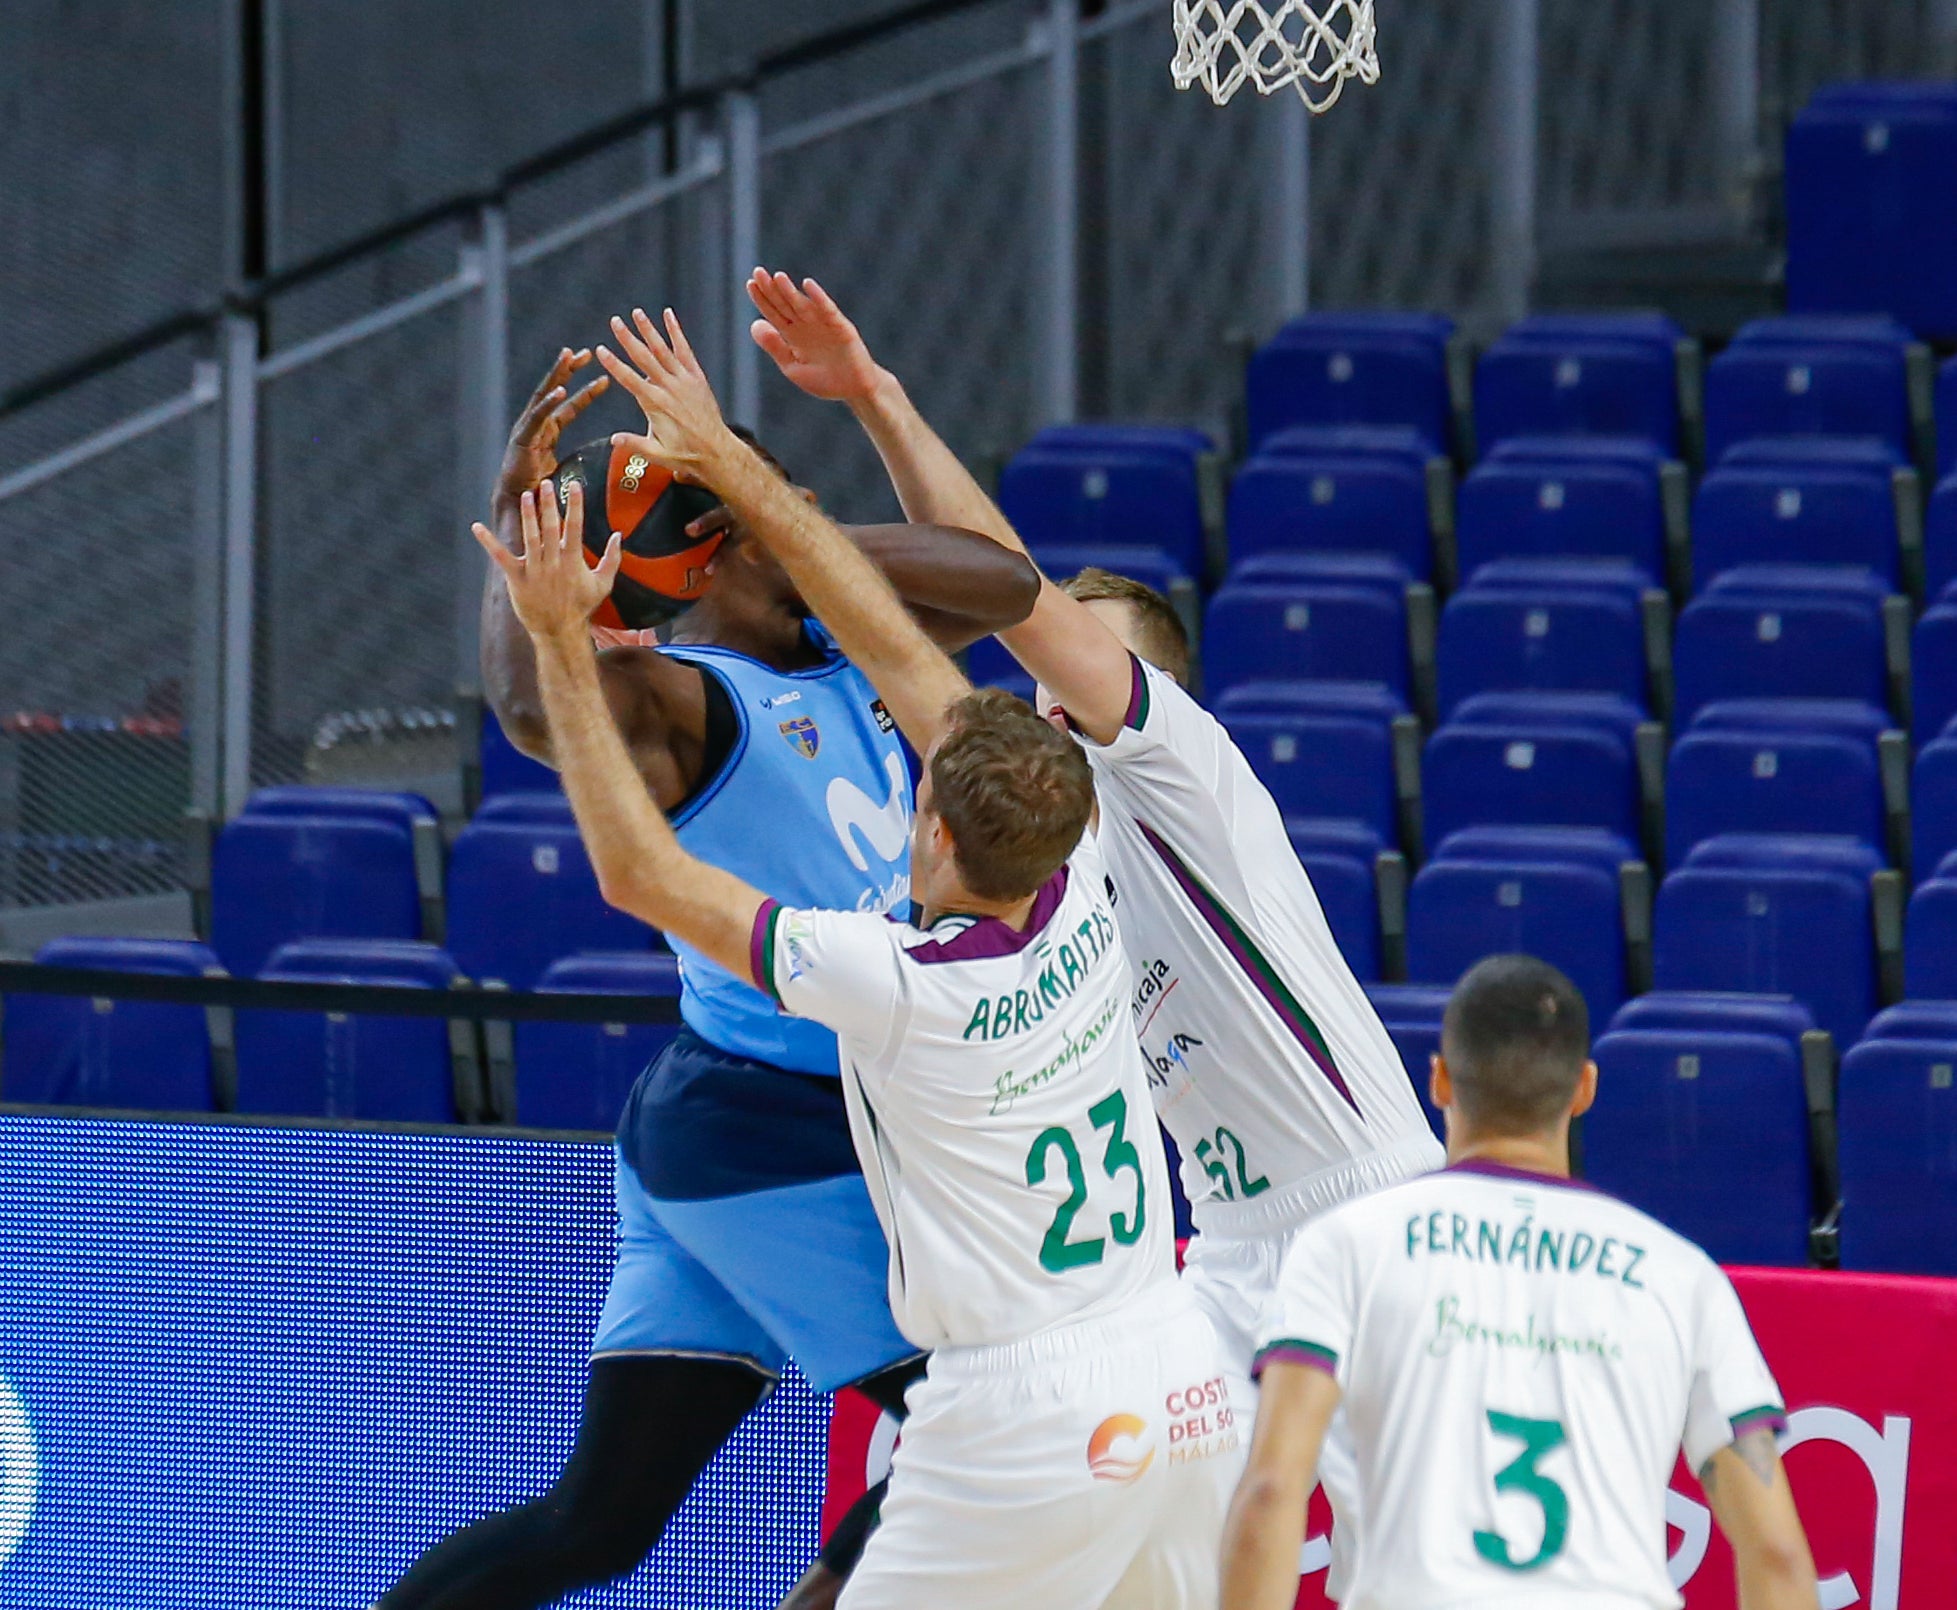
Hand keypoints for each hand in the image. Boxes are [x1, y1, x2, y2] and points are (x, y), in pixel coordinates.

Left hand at [473, 480, 620, 645]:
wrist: (559, 631)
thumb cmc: (582, 607)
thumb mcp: (603, 584)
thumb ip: (612, 559)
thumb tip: (618, 536)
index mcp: (573, 561)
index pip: (575, 527)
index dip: (575, 505)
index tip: (574, 486)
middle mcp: (553, 563)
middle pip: (551, 528)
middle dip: (549, 504)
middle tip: (546, 484)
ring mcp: (534, 570)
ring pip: (530, 537)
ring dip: (527, 515)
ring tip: (526, 495)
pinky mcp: (516, 578)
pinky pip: (500, 557)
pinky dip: (488, 542)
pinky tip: (477, 527)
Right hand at [493, 349, 609, 519]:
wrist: (519, 505)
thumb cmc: (541, 491)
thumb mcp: (567, 471)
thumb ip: (581, 462)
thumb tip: (602, 464)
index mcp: (548, 431)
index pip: (570, 406)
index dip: (587, 392)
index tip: (605, 378)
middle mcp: (536, 425)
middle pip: (554, 391)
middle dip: (569, 371)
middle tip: (586, 352)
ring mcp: (527, 429)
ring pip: (544, 396)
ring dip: (557, 375)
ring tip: (569, 357)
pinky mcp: (522, 438)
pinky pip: (537, 417)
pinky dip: (548, 403)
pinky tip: (560, 389)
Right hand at [594, 308, 742, 486]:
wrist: (718, 452)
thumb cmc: (686, 455)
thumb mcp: (657, 455)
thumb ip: (634, 445)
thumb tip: (613, 439)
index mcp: (656, 405)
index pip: (629, 379)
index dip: (614, 364)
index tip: (601, 350)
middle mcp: (669, 388)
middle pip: (644, 358)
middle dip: (628, 338)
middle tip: (615, 321)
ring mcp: (685, 381)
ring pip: (663, 350)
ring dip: (649, 330)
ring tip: (637, 313)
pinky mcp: (697, 378)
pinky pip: (685, 351)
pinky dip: (676, 333)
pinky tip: (668, 316)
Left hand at [746, 270, 884, 404]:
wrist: (854, 390)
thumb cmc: (824, 381)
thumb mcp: (793, 367)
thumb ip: (775, 347)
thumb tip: (754, 324)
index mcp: (793, 335)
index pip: (774, 312)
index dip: (762, 299)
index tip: (750, 283)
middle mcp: (807, 325)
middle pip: (786, 304)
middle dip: (772, 289)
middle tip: (758, 272)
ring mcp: (824, 325)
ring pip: (803, 305)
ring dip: (791, 291)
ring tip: (777, 277)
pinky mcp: (841, 328)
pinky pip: (828, 310)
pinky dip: (819, 298)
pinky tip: (807, 285)